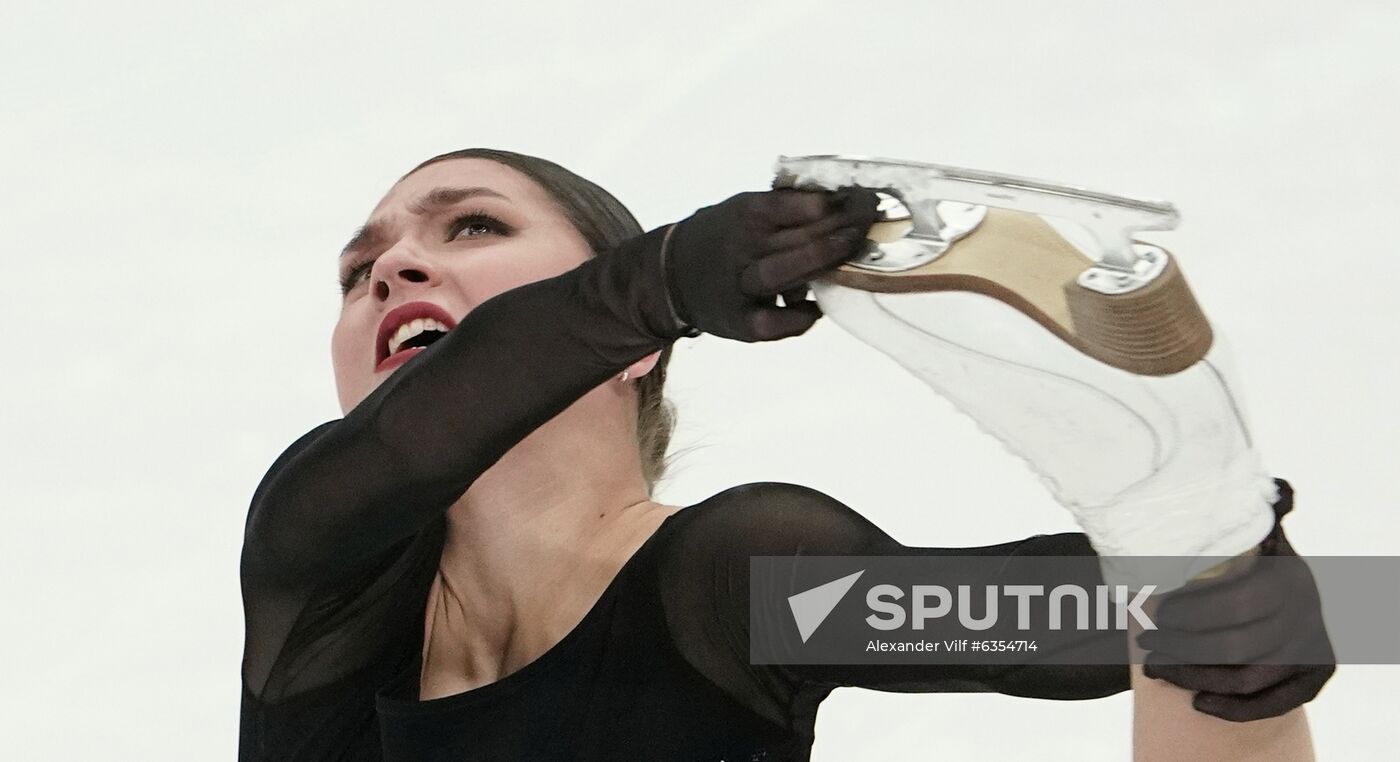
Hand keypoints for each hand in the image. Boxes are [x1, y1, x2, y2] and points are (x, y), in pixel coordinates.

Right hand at [663, 187, 881, 340]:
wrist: (668, 278)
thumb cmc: (721, 239)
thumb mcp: (742, 210)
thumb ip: (785, 208)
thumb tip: (842, 203)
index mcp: (742, 215)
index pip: (792, 204)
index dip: (831, 202)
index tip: (859, 198)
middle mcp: (739, 249)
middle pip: (796, 237)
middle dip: (840, 227)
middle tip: (870, 220)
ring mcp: (739, 288)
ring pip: (785, 272)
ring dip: (823, 261)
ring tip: (853, 251)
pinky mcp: (742, 324)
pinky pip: (778, 323)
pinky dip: (801, 315)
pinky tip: (817, 306)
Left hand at [1136, 479, 1336, 721]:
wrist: (1292, 592)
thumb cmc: (1250, 558)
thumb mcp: (1248, 531)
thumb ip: (1236, 513)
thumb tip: (1242, 485)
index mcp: (1289, 576)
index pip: (1236, 603)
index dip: (1192, 612)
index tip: (1156, 610)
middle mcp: (1308, 615)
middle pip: (1237, 645)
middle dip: (1183, 646)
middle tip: (1145, 643)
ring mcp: (1313, 648)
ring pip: (1248, 677)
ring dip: (1195, 676)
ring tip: (1156, 667)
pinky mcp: (1314, 677)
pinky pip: (1273, 703)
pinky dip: (1234, 708)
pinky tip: (1197, 700)